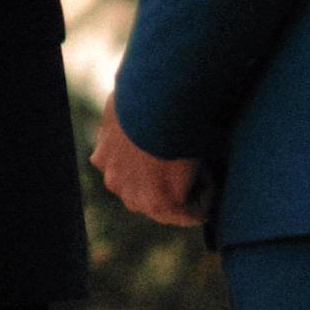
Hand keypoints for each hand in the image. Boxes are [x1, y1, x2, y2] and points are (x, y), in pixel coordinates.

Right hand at [93, 111, 208, 226]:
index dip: (205, 192)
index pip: (194, 214)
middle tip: (187, 161)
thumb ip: (201, 175)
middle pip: (161, 205)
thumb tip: (204, 170)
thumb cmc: (188, 126)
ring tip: (160, 147)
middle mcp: (134, 200)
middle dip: (173, 188)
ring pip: (134, 188)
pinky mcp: (101, 157)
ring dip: (146, 176)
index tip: (209, 172)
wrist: (155, 95)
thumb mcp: (208, 156)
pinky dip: (124, 156)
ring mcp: (114, 179)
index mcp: (163, 205)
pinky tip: (137, 135)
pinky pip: (115, 165)